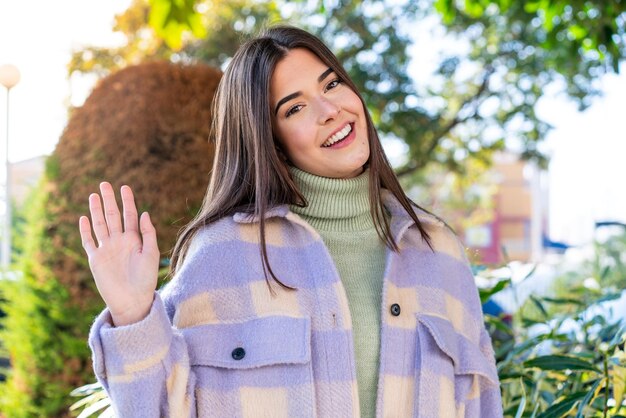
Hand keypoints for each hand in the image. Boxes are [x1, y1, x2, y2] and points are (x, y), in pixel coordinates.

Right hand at [79, 182, 159, 325]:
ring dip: (97, 211)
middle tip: (105, 184)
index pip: (130, 216)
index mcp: (135, 240)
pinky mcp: (96, 260)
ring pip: (100, 225)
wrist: (133, 300)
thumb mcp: (151, 254)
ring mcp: (107, 250)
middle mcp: (120, 242)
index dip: (127, 201)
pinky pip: (89, 242)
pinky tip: (84, 218)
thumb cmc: (146, 279)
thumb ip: (148, 233)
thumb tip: (145, 212)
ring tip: (94, 195)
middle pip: (113, 216)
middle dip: (109, 200)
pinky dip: (85, 230)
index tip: (125, 187)